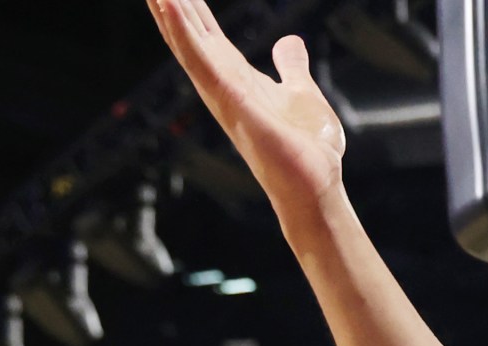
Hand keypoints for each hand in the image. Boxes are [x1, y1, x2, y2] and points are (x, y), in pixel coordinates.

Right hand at [146, 0, 346, 229]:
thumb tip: (289, 42)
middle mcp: (223, 86)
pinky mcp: (234, 104)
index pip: (207, 37)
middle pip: (190, 38)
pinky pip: (203, 65)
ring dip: (170, 15)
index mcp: (238, 80)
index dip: (189, 10)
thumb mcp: (301, 93)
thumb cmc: (308, 150)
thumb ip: (291, 68)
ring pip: (189, 47)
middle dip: (170, 8)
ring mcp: (225, 96)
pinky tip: (172, 9)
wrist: (317, 185)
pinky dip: (186, 36)